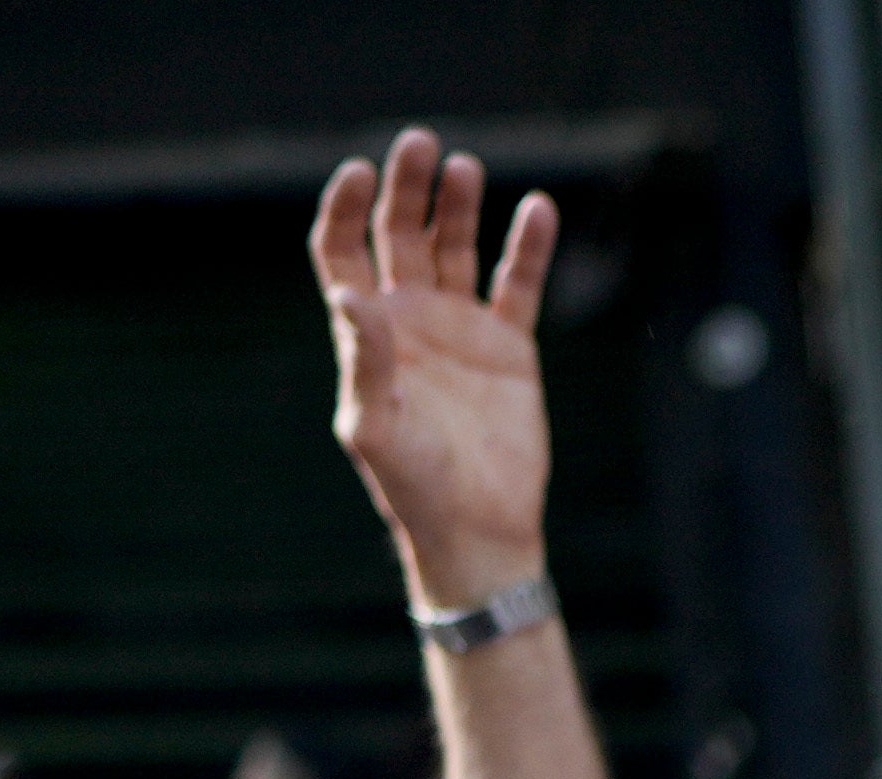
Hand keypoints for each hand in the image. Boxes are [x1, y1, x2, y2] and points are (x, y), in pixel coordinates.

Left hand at [315, 131, 563, 606]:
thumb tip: (350, 294)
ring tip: (468, 168)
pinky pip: (517, 284)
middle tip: (421, 144)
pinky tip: (537, 210)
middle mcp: (409, 318)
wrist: (478, 531)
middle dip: (407, 186)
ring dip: (460, 205)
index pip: (343, 248)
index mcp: (366, 331)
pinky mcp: (509, 347)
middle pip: (401, 232)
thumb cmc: (413, 486)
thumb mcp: (375, 425)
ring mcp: (460, 328)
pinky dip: (528, 247)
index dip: (345, 207)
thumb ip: (364, 358)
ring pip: (456, 247)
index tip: (358, 173)